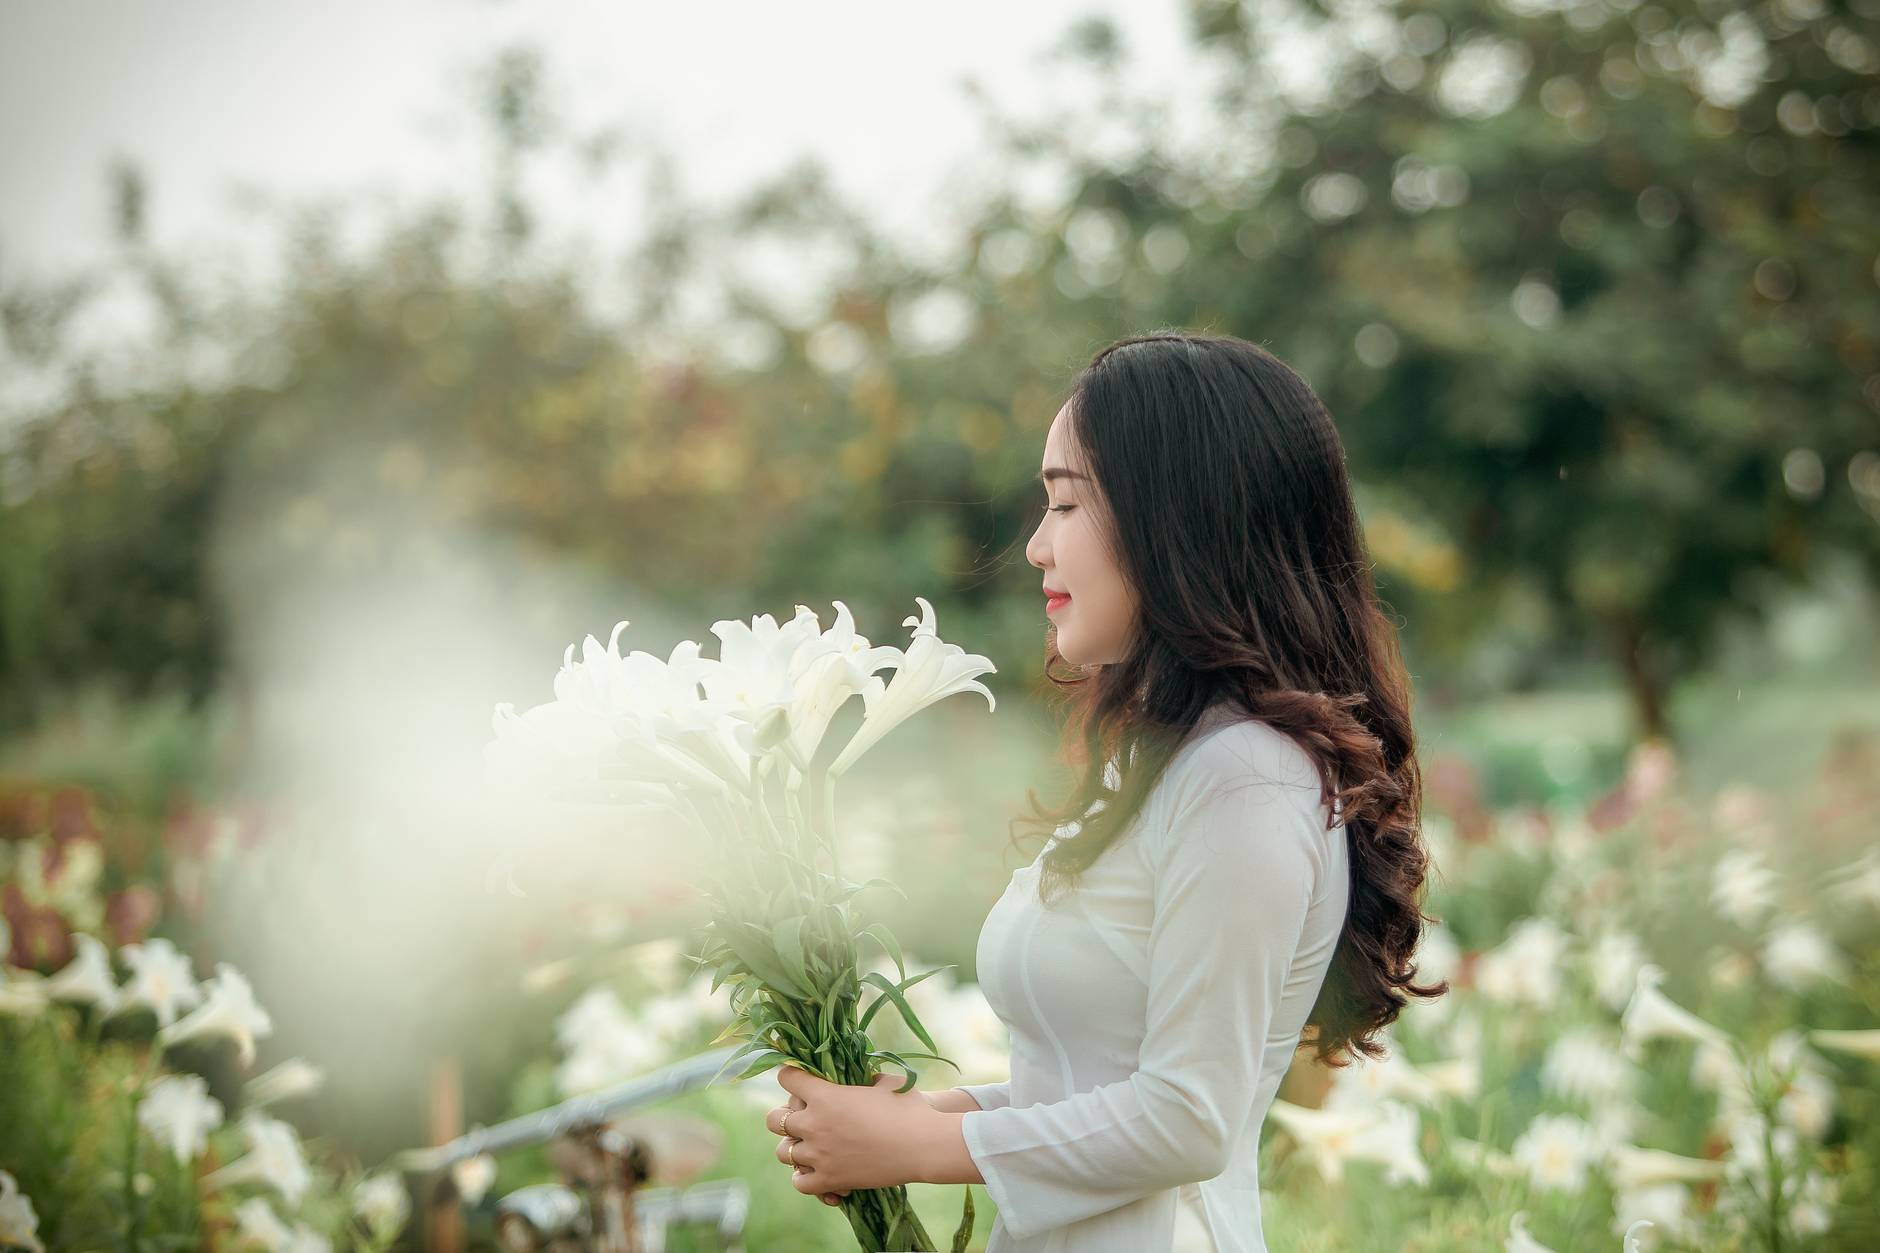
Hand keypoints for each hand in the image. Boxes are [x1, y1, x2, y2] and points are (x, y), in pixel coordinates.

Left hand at [765, 1065, 945, 1197]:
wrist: (924, 1145)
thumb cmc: (909, 1108)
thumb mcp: (886, 1082)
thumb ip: (866, 1077)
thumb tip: (864, 1077)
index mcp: (825, 1095)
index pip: (787, 1079)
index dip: (792, 1076)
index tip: (799, 1079)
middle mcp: (814, 1125)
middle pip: (774, 1120)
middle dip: (783, 1116)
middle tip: (800, 1117)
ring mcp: (819, 1155)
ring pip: (784, 1153)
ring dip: (794, 1148)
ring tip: (810, 1147)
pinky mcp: (830, 1180)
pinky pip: (799, 1183)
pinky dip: (804, 1177)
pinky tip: (819, 1171)